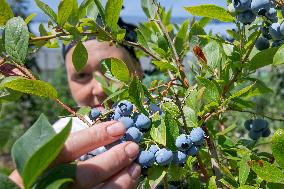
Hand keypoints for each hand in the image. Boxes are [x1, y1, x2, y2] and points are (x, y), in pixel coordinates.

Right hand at [9, 121, 140, 188]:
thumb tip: (109, 130)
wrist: (41, 188)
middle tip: (132, 146)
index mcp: (40, 164)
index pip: (70, 147)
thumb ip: (71, 145)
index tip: (119, 127)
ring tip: (135, 165)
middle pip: (87, 174)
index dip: (97, 136)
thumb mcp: (49, 153)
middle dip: (114, 159)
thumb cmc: (45, 169)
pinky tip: (129, 180)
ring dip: (123, 179)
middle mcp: (51, 184)